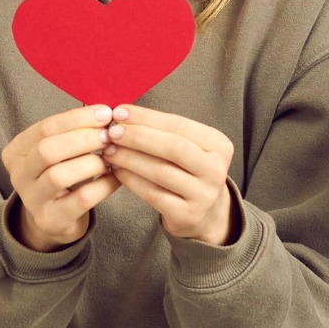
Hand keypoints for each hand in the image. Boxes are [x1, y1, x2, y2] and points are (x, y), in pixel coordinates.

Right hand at [0, 105, 119, 251]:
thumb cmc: (61, 173)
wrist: (54, 218)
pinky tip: (116, 177)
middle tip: (109, 135)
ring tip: (111, 157)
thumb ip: (74, 131)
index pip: (45, 128)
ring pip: (59, 175)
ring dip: (92, 163)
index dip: (77, 118)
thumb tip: (105, 113)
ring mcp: (32, 200)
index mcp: (16, 150)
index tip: (105, 113)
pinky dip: (103, 185)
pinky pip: (81, 199)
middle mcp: (18, 175)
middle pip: (47, 150)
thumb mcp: (59, 149)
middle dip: (83, 139)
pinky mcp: (51, 219)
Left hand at [101, 105, 238, 246]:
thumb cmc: (188, 171)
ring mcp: (204, 195)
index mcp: (219, 145)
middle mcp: (216, 169)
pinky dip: (131, 180)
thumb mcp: (187, 147)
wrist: (205, 214)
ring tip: (109, 150)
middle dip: (137, 136)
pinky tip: (117, 170)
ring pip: (161, 171)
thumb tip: (122, 115)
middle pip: (172, 147)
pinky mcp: (187, 215)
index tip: (118, 112)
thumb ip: (162, 131)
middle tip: (112, 132)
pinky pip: (153, 194)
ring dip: (130, 158)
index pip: (178, 124)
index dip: (146, 117)